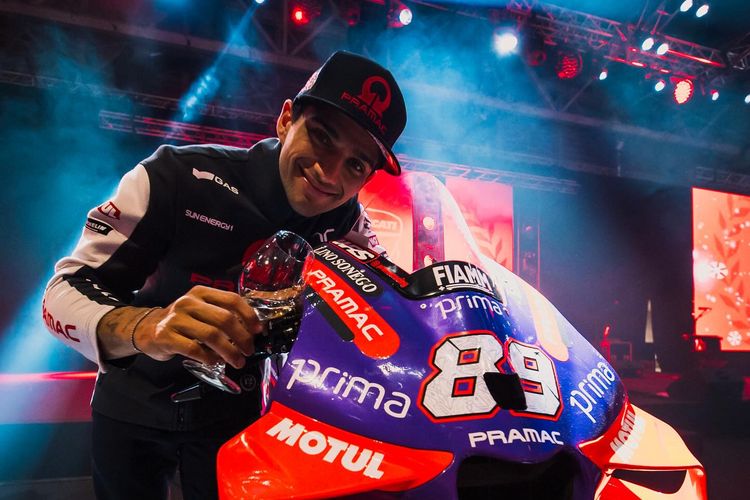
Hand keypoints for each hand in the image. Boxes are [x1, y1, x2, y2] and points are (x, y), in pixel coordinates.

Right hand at [134, 286, 262, 368]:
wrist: (146, 328)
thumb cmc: (182, 321)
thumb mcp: (200, 310)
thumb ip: (222, 314)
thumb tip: (250, 331)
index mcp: (202, 293)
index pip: (232, 300)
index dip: (249, 316)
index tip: (258, 331)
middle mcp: (189, 302)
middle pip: (225, 319)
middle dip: (242, 338)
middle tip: (248, 350)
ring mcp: (176, 319)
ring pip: (211, 335)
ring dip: (229, 352)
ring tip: (237, 361)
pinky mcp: (166, 336)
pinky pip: (194, 349)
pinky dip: (209, 358)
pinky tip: (215, 363)